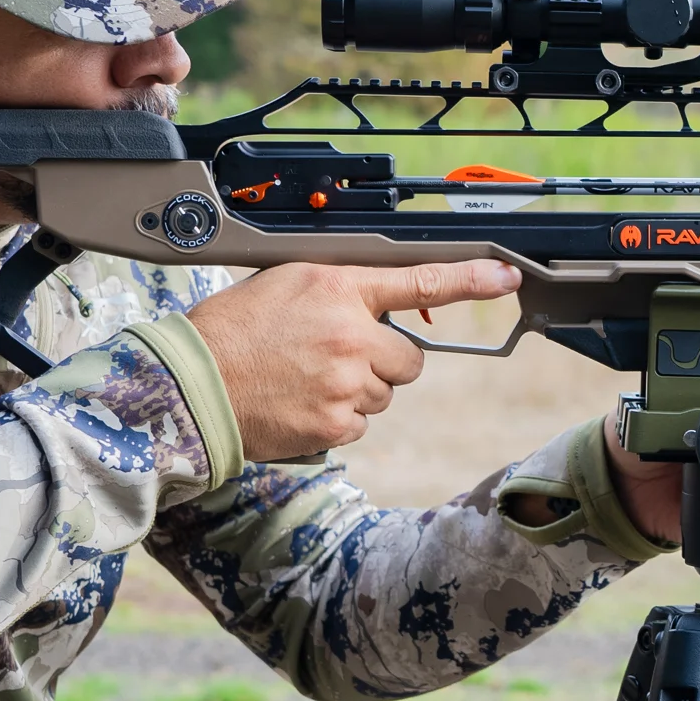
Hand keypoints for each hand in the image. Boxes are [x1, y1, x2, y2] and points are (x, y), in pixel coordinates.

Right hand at [187, 260, 520, 461]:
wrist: (191, 386)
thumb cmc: (233, 330)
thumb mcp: (288, 283)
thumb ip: (342, 291)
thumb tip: (381, 306)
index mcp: (339, 287)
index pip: (421, 279)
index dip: (472, 280)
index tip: (508, 276)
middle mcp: (351, 334)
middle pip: (409, 358)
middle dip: (384, 361)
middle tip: (336, 357)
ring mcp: (348, 383)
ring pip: (385, 393)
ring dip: (358, 390)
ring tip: (306, 379)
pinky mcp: (338, 424)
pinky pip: (362, 422)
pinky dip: (339, 418)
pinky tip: (301, 404)